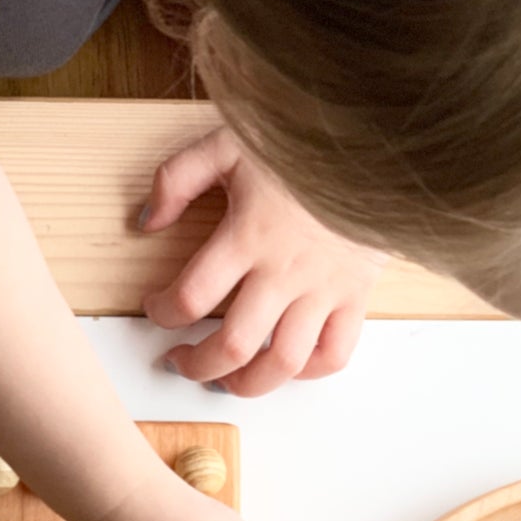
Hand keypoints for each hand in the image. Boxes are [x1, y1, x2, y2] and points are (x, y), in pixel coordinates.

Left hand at [140, 126, 384, 396]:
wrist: (374, 136)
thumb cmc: (300, 141)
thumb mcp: (227, 141)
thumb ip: (177, 177)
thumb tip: (146, 221)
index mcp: (247, 235)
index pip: (190, 297)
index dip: (162, 314)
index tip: (155, 308)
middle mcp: (284, 271)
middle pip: (233, 346)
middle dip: (195, 366)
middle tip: (179, 362)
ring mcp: (323, 289)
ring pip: (282, 363)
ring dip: (246, 384)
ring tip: (226, 380)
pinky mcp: (355, 296)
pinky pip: (334, 354)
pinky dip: (308, 372)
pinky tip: (285, 364)